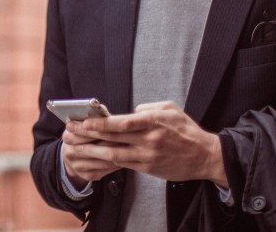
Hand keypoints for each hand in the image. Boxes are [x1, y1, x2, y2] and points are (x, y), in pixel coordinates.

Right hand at [61, 121, 123, 186]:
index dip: (103, 128)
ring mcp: (76, 165)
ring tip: (129, 149)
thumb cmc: (83, 135)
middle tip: (128, 139)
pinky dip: (114, 165)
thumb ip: (94, 116)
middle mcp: (69, 151)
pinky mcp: (85, 175)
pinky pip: (103, 170)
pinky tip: (124, 160)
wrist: (72, 156)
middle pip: (94, 147)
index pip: (86, 131)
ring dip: (116, 155)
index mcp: (68, 135)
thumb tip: (100, 107)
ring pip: (100, 160)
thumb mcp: (84, 123)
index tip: (118, 125)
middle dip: (112, 142)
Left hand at [69, 101, 227, 186]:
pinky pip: (122, 164)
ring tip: (74, 148)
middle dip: (89, 136)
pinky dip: (106, 161)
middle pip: (112, 138)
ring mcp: (147, 156)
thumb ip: (148, 107)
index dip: (100, 123)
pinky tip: (92, 158)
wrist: (205, 156)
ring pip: (114, 154)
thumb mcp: (170, 109)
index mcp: (153, 121)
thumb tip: (130, 111)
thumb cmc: (186, 130)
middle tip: (70, 133)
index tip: (84, 121)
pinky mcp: (147, 168)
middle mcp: (148, 140)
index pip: (121, 123)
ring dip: (92, 152)